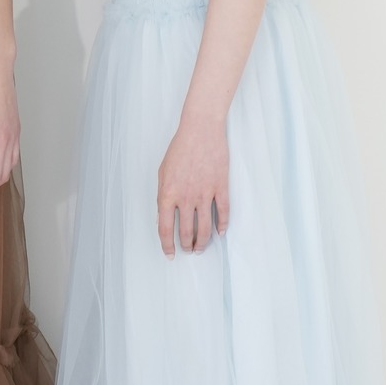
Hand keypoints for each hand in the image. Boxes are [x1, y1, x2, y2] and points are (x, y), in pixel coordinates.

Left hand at [157, 111, 228, 255]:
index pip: (165, 228)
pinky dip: (222, 225)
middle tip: (187, 250)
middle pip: (186, 231)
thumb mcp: (163, 172)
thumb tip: (164, 215)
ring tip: (200, 248)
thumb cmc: (180, 149)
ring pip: (205, 227)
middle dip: (186, 245)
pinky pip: (223, 212)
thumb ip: (163, 195)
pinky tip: (220, 233)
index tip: (170, 253)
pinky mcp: (220, 187)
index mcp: (167, 194)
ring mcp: (204, 193)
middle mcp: (185, 197)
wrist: (200, 131)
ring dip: (202, 242)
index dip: (167, 244)